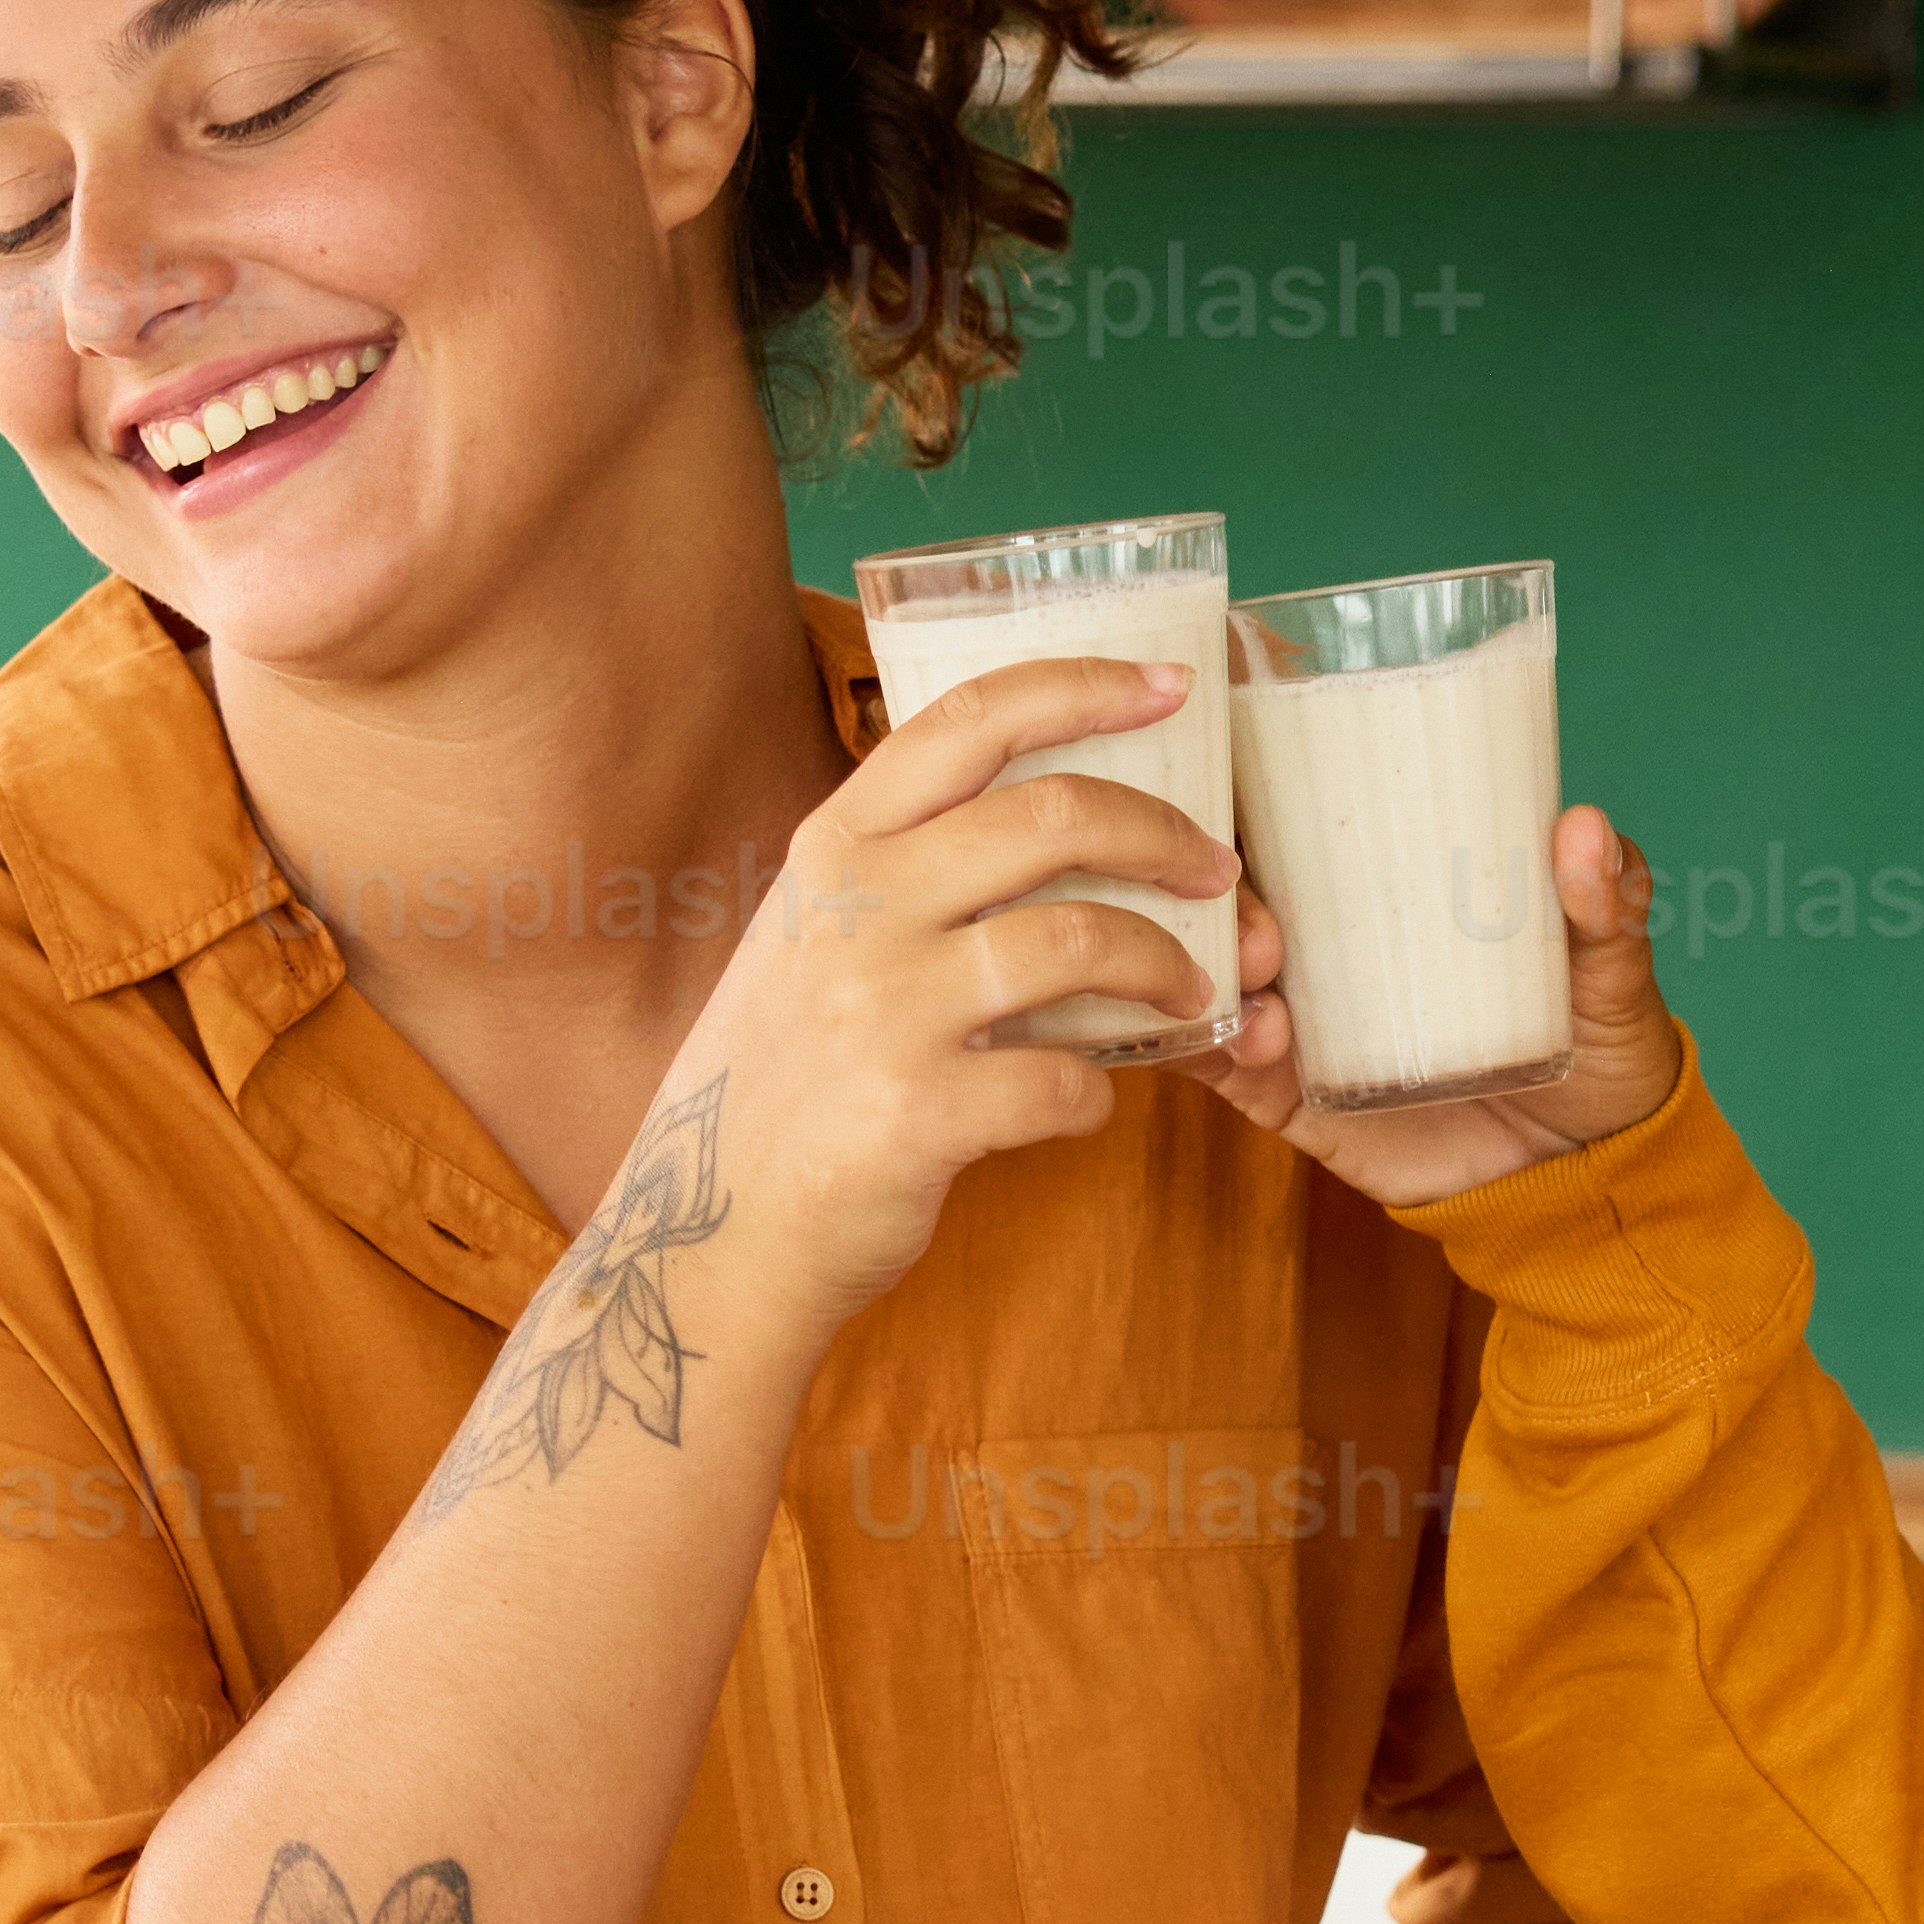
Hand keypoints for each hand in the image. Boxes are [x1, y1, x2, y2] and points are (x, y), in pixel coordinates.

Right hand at [650, 656, 1236, 1335]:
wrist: (708, 1237)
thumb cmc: (784, 1086)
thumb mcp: (809, 942)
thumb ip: (901, 877)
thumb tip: (1050, 825)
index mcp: (834, 848)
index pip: (970, 722)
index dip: (1084, 689)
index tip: (1171, 687)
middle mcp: (853, 909)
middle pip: (1055, 817)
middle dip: (1165, 838)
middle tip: (1215, 873)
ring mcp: (882, 1009)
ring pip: (1082, 941)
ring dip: (1165, 967)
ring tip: (1190, 994)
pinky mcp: (916, 1113)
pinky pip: (1066, 1081)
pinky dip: (1099, 1095)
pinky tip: (1083, 1105)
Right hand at [1209, 801, 1686, 1206]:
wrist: (1584, 1174)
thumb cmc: (1598, 1045)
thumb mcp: (1613, 970)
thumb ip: (1608, 907)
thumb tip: (1582, 830)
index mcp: (1389, 877)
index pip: (1293, 807)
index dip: (1243, 781)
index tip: (1241, 782)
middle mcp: (1325, 933)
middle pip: (1229, 882)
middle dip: (1217, 886)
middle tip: (1265, 925)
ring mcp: (1299, 1010)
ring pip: (1211, 962)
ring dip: (1214, 961)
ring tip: (1265, 991)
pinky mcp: (1287, 1092)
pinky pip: (1217, 1061)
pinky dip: (1212, 1046)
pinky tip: (1254, 1042)